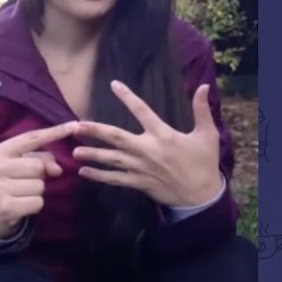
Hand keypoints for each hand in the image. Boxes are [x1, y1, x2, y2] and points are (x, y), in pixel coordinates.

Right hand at [0, 121, 74, 239]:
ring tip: (21, 195)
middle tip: (24, 183)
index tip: (73, 125)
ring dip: (37, 193)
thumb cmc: (8, 184)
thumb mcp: (19, 166)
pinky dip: (35, 206)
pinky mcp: (5, 208)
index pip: (31, 139)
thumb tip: (58, 169)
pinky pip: (37, 202)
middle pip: (38, 166)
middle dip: (39, 176)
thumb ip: (40, 159)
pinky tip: (21, 206)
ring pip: (39, 185)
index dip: (54, 132)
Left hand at [72, 80, 223, 207]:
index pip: (142, 111)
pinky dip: (99, 176)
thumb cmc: (204, 163)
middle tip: (75, 126)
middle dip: (95, 131)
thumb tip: (205, 85)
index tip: (114, 84)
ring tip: (74, 151)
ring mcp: (140, 168)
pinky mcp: (138, 183)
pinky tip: (84, 172)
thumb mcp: (207, 134)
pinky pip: (115, 179)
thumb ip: (202, 109)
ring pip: (112, 160)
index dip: (128, 97)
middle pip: (116, 137)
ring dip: (92, 155)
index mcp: (163, 135)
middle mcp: (147, 150)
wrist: (201, 196)